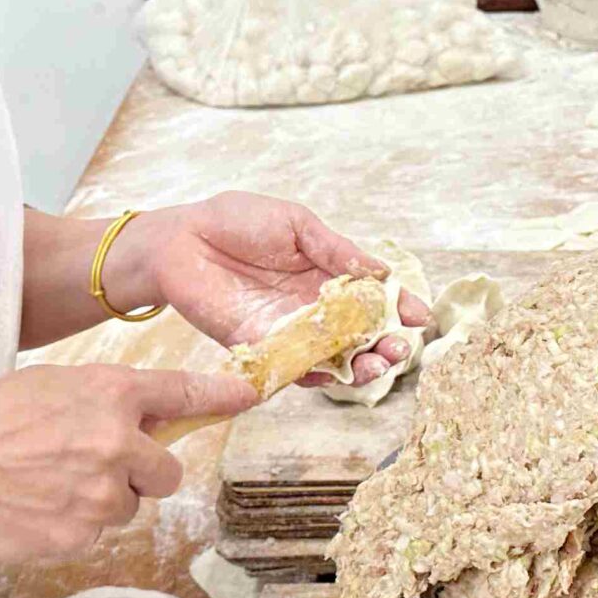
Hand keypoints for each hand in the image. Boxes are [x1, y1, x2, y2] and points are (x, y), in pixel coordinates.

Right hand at [0, 364, 257, 563]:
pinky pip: (96, 533)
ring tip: (48, 485)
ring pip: (128, 506)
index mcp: (109, 393)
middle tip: (97, 468)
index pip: (182, 391)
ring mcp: (103, 492)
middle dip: (143, 474)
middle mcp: (117, 441)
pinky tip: (36, 508)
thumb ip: (104, 400)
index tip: (250, 394)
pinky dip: (73, 526)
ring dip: (101, 501)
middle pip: (166, 471)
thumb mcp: (50, 387)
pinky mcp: (84, 534)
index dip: (221, 394)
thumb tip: (141, 416)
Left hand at [124, 192, 428, 385]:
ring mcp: (290, 331)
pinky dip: (316, 376)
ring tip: (374, 364)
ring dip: (360, 366)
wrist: (179, 240)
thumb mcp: (295, 223)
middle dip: (386, 344)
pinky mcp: (261, 349)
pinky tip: (334, 373)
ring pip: (334, 358)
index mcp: (327, 273)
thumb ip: (335, 250)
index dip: (398, 307)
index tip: (418, 317)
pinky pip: (294, 370)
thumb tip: (380, 271)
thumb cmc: (234, 221)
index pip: (373, 296)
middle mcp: (314, 307)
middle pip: (361, 335)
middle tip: (398, 348)